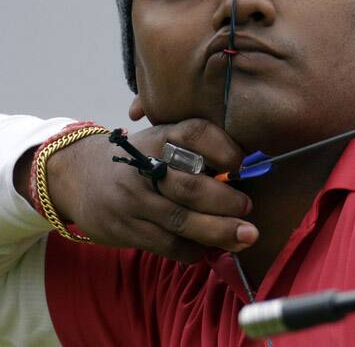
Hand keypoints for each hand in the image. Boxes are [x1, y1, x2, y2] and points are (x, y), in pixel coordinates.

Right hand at [45, 119, 256, 262]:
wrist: (76, 176)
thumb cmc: (138, 160)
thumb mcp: (159, 142)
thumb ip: (194, 153)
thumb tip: (245, 173)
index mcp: (160, 137)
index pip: (195, 134)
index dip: (223, 148)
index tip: (242, 163)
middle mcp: (144, 167)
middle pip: (191, 187)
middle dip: (226, 202)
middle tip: (249, 209)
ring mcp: (132, 200)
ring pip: (181, 221)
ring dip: (218, 232)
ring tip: (246, 237)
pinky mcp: (124, 228)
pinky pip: (167, 245)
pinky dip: (193, 250)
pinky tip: (208, 249)